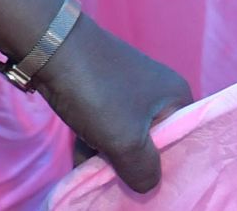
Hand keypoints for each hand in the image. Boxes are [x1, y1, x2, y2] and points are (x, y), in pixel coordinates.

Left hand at [34, 10, 188, 192]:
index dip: (172, 170)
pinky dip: (95, 147)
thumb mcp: (126, 141)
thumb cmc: (98, 93)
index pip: (185, 143)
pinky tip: (80, 163)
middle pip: (154, 145)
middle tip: (121, 188)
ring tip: (94, 179)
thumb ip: (143, 171)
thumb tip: (147, 186)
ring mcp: (128, 93)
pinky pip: (107, 130)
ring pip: (126, 140)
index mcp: (176, 98)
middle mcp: (157, 93)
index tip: (156, 190)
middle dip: (135, 169)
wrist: (50, 47)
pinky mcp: (103, 94)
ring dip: (110, 162)